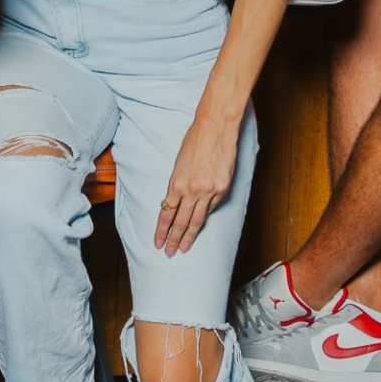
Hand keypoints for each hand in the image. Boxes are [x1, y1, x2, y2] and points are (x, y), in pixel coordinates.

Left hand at [156, 110, 245, 256]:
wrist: (215, 129)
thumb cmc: (194, 142)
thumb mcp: (178, 164)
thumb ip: (177, 185)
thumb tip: (176, 203)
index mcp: (176, 183)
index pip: (166, 214)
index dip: (161, 230)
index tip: (158, 243)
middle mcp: (192, 190)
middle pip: (181, 221)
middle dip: (174, 239)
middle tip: (169, 253)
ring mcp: (209, 191)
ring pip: (197, 219)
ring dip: (189, 236)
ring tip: (184, 248)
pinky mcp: (223, 188)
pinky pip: (212, 207)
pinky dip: (206, 216)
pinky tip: (200, 224)